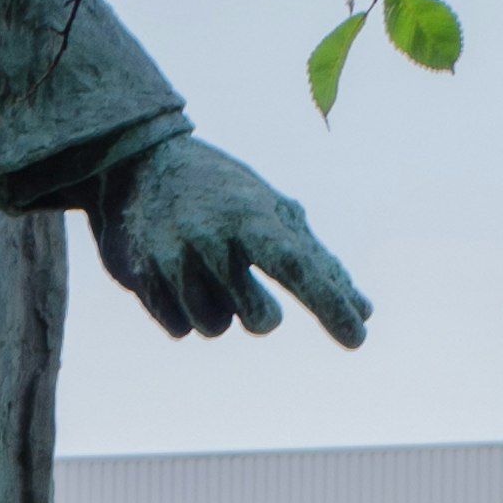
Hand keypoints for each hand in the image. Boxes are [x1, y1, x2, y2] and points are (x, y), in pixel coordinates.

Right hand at [89, 133, 370, 345]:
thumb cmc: (222, 193)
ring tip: (202, 268)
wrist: (138, 165)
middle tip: (245, 281)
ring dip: (218, 309)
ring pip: (215, 327)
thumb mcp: (271, 212)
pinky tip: (175, 275)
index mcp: (250, 216)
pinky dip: (185, 310)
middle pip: (260, 320)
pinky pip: (180, 328)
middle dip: (260, 313)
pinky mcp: (139, 277)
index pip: (298, 267)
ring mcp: (172, 258)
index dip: (329, 304)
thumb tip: (364, 312)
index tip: (358, 337)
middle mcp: (211, 236)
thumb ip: (318, 263)